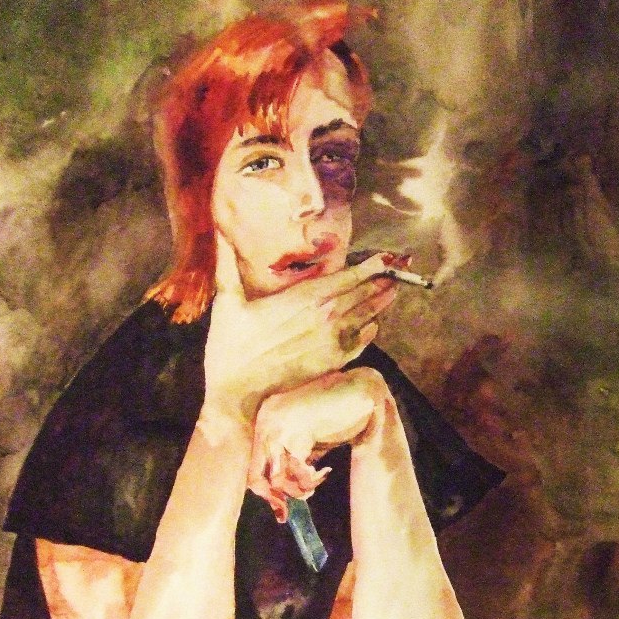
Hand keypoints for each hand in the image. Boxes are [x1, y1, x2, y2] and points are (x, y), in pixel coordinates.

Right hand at [201, 234, 396, 421]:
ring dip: (382, 302)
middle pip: (365, 293)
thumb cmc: (231, 344)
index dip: (372, 265)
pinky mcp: (332, 361)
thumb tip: (218, 231)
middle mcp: (326, 316)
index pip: (350, 276)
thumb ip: (228, 264)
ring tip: (394, 290)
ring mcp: (332, 340)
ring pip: (367, 316)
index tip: (388, 256)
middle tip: (401, 269)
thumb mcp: (228, 300)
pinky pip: (360, 343)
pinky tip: (373, 325)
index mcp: (305, 296)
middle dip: (384, 280)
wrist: (238, 388)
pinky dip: (369, 332)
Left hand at [247, 367, 388, 519]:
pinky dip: (311, 479)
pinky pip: (298, 472)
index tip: (280, 508)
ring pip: (278, 478)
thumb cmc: (338, 414)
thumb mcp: (308, 437)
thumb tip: (283, 493)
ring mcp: (280, 427)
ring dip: (299, 488)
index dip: (265, 491)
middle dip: (276, 497)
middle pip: (256, 475)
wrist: (362, 392)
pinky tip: (324, 471)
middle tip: (289, 509)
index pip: (253, 464)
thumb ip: (293, 459)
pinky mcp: (298, 434)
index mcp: (266, 419)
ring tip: (316, 481)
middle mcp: (266, 422)